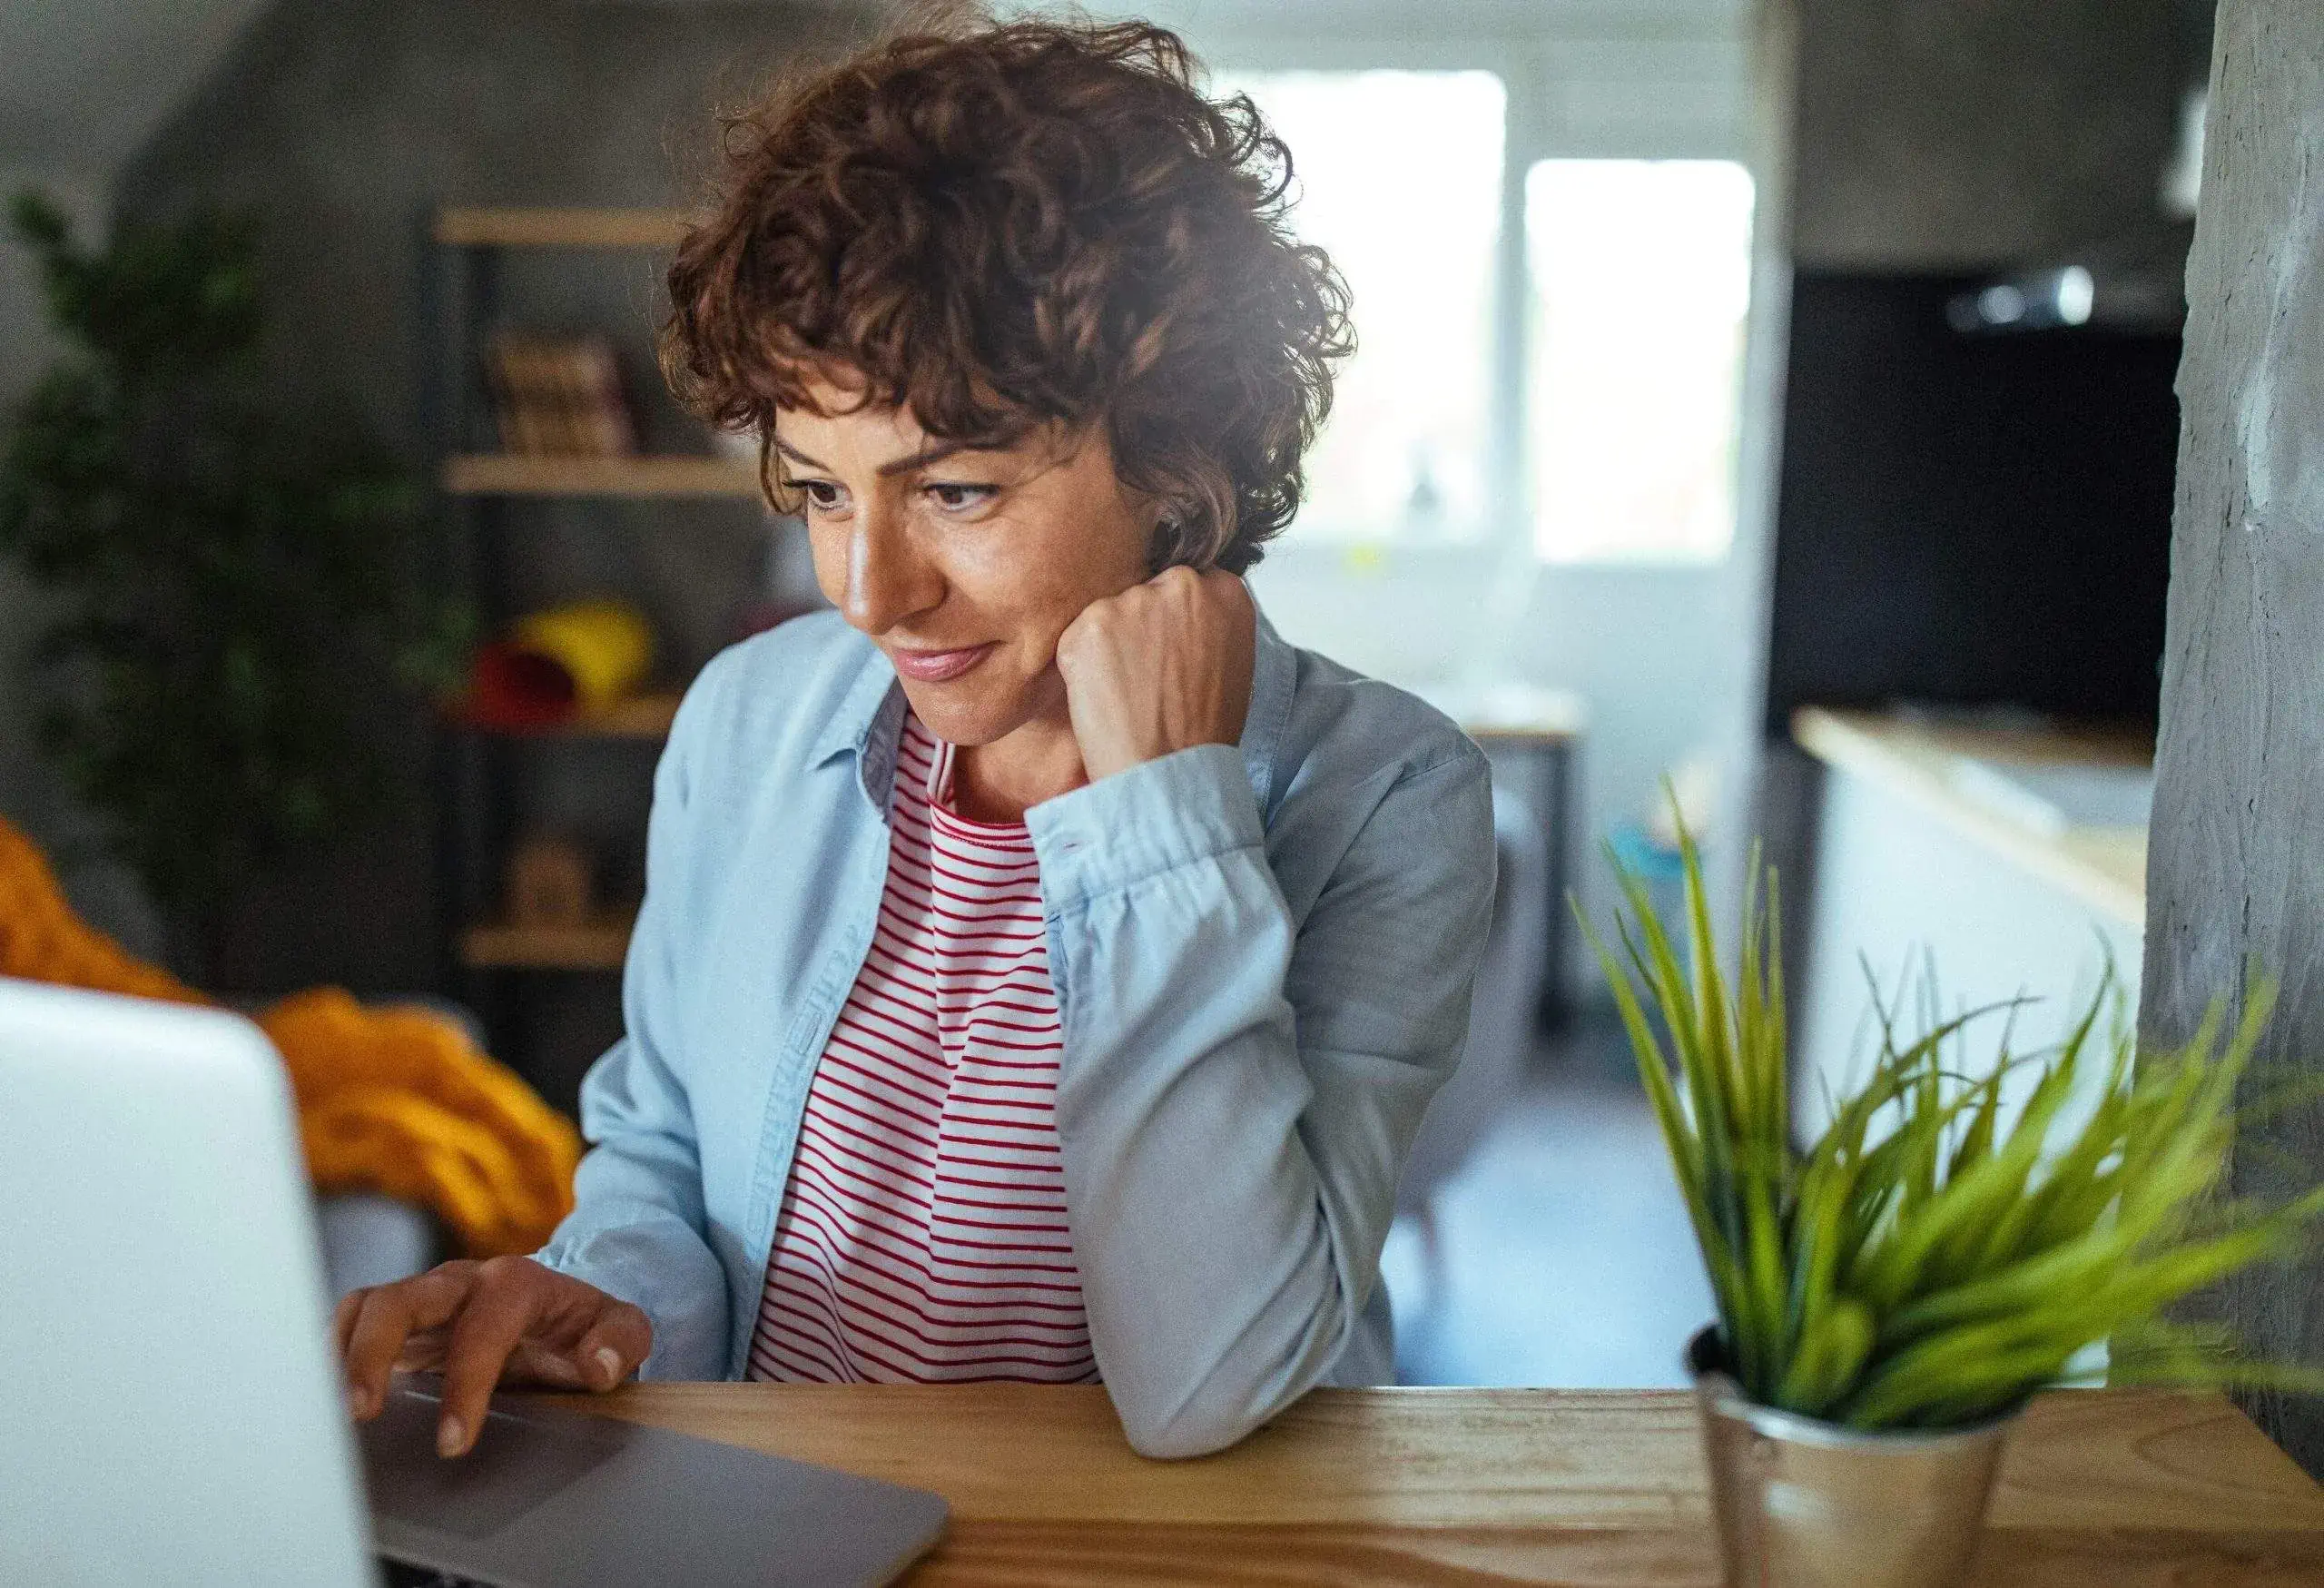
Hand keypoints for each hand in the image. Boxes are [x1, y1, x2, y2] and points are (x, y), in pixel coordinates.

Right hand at [335, 1256, 651, 1457]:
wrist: (560, 1309)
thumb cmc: (583, 1326)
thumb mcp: (622, 1329)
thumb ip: (621, 1342)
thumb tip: (597, 1365)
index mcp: (517, 1283)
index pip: (483, 1328)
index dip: (466, 1384)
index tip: (455, 1441)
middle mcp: (462, 1282)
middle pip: (404, 1298)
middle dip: (376, 1352)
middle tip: (362, 1411)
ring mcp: (426, 1297)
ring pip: (369, 1304)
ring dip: (343, 1352)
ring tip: (330, 1407)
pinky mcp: (401, 1319)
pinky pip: (354, 1318)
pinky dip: (331, 1348)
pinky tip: (321, 1392)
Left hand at [1054, 566, 1255, 782]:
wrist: (1168, 773)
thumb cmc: (1203, 733)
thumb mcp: (1233, 665)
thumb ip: (1209, 626)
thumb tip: (1181, 617)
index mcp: (1225, 592)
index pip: (1190, 584)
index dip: (1175, 619)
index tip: (1171, 647)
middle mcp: (1183, 585)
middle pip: (1148, 591)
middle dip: (1141, 626)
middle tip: (1145, 676)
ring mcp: (1135, 601)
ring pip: (1111, 613)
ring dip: (1110, 646)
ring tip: (1125, 694)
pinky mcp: (1092, 623)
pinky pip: (1078, 637)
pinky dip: (1081, 665)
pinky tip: (1103, 698)